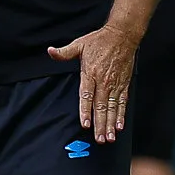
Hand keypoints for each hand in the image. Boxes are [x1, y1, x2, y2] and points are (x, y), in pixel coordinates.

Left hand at [47, 23, 140, 143]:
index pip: (87, 96)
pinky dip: (121, 115)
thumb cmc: (99, 40)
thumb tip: (50, 51)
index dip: (86, 111)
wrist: (122, 35)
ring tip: (109, 137)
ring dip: (111, 124)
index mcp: (90, 73)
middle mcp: (104, 81)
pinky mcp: (124, 84)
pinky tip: (120, 126)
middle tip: (99, 139)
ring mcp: (115, 84)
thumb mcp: (79, 44)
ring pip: (112, 108)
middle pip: (100, 106)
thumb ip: (64, 52)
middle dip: (100, 124)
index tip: (85, 124)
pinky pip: (122, 102)